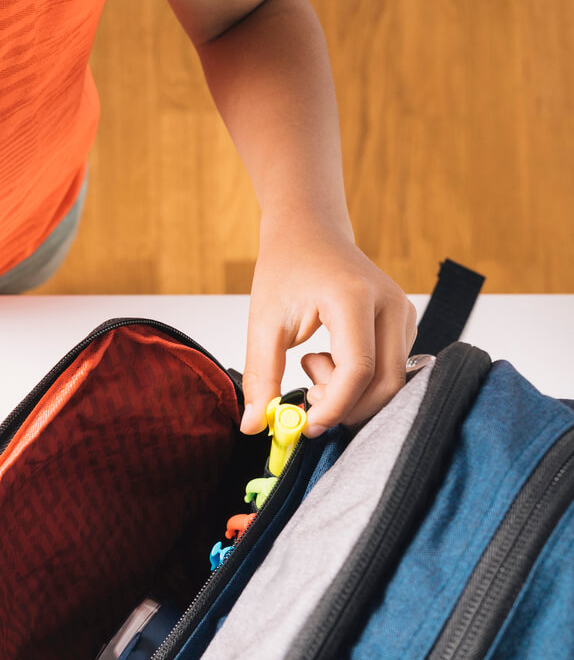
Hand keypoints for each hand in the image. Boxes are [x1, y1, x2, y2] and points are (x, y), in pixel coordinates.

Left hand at [241, 219, 416, 437]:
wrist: (309, 233)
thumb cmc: (287, 269)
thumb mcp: (263, 322)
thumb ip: (261, 376)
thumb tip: (254, 425)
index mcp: (354, 298)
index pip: (358, 369)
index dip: (334, 407)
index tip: (305, 426)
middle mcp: (390, 305)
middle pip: (386, 383)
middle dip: (345, 407)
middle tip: (306, 400)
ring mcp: (403, 313)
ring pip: (391, 381)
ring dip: (349, 392)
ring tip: (312, 364)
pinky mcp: (404, 323)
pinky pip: (390, 370)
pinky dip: (358, 381)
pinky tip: (330, 358)